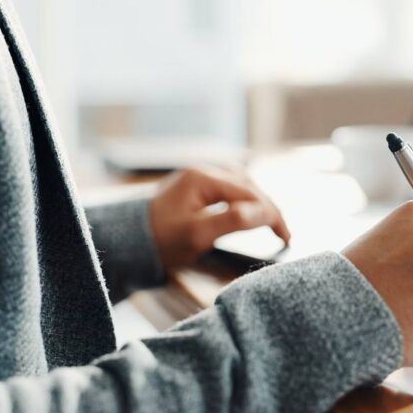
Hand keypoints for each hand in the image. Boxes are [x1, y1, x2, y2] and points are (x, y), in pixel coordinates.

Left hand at [148, 167, 290, 269]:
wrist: (126, 241)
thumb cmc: (159, 240)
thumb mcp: (197, 234)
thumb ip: (232, 220)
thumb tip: (265, 213)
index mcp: (204, 178)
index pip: (250, 194)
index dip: (272, 215)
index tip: (285, 238)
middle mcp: (203, 171)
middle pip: (248, 186)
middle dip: (268, 208)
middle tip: (283, 233)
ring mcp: (199, 177)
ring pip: (241, 186)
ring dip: (258, 204)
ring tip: (271, 223)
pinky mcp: (195, 187)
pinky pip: (229, 189)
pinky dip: (244, 201)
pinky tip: (249, 212)